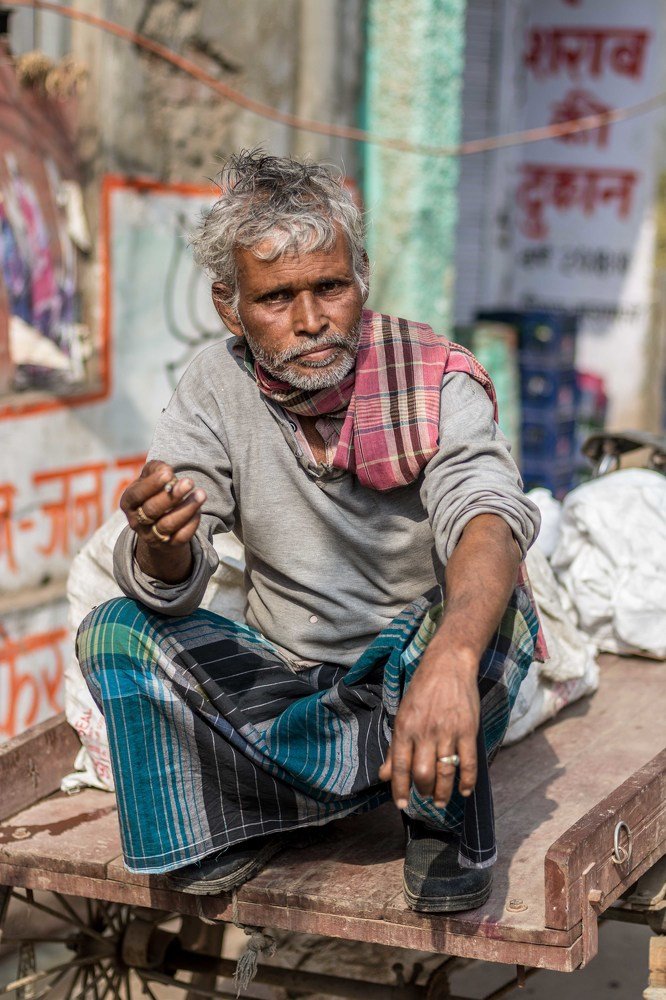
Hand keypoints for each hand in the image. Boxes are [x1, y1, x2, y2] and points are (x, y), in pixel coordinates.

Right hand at [120, 460, 206, 581]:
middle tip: (189, 482)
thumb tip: (167, 471)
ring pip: (168, 524)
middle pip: (152, 510)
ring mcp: (151, 535)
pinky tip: (198, 510)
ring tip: (201, 494)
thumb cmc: (153, 492)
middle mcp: (136, 521)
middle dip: (172, 496)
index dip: (152, 484)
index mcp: (128, 502)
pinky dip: (192, 523)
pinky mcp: (168, 545)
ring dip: (186, 509)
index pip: (137, 495)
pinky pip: (181, 536)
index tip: (169, 473)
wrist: (156, 523)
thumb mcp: (149, 477)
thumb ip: (156, 469)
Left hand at [378, 648, 479, 809]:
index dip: (399, 790)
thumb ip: (395, 748)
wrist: (448, 664)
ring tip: (441, 801)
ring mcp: (447, 731)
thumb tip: (384, 776)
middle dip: (423, 791)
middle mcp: (425, 732)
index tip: (402, 805)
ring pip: (445, 772)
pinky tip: (464, 791)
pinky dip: (467, 781)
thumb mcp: (402, 715)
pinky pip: (468, 762)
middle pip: (422, 774)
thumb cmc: (422, 690)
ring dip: (443, 792)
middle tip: (426, 796)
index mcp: (405, 728)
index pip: (399, 767)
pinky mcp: (467, 730)